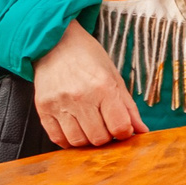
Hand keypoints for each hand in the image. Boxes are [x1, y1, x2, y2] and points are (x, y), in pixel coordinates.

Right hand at [33, 21, 146, 146]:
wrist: (55, 42)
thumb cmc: (88, 58)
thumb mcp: (114, 77)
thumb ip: (128, 107)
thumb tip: (142, 131)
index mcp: (103, 87)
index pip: (119, 127)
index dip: (125, 132)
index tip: (122, 127)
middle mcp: (80, 97)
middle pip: (99, 138)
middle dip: (107, 136)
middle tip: (105, 124)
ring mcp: (59, 103)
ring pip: (78, 141)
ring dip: (87, 139)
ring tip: (89, 125)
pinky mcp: (43, 108)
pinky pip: (57, 138)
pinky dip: (68, 140)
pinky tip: (74, 128)